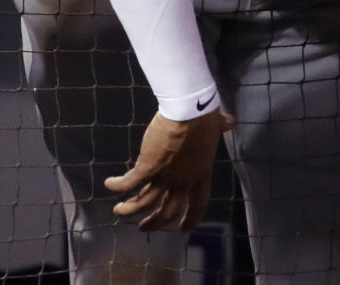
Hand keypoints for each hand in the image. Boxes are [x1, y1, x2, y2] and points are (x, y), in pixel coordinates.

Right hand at [105, 109, 234, 230]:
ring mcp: (164, 177)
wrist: (188, 111)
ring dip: (131, 209)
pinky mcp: (147, 168)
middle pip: (169, 211)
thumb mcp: (216, 126)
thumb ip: (222, 126)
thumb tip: (230, 121)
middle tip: (146, 227)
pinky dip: (118, 185)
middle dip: (156, 222)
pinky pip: (129, 183)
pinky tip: (110, 183)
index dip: (192, 218)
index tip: (184, 228)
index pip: (199, 204)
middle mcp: (183, 181)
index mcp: (202, 174)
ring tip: (120, 210)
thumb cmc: (204, 118)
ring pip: (144, 203)